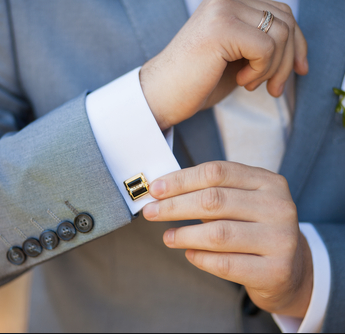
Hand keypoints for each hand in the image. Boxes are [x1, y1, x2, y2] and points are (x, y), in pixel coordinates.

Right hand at [140, 0, 308, 130]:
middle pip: (286, 21)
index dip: (298, 43)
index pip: (281, 12)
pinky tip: (241, 81)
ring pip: (280, 34)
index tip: (299, 71)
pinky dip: (261, 70)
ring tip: (249, 84)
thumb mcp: (237, 59)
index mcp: (230, 2)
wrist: (162, 95)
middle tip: (274, 89)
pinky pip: (266, 47)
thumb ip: (261, 44)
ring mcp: (223, 8)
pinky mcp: (221, 27)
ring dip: (273, 69)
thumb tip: (297, 49)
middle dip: (288, 61)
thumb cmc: (196, 81)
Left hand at [143, 162, 312, 317]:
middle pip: (214, 200)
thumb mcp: (243, 202)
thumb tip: (164, 193)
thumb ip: (212, 193)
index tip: (155, 189)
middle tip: (151, 212)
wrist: (292, 268)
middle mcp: (278, 206)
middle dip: (174, 206)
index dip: (181, 179)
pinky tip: (188, 254)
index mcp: (268, 181)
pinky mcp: (276, 271)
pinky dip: (200, 258)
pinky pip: (225, 264)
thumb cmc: (256, 228)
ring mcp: (281, 239)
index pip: (216, 172)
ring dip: (184, 234)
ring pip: (218, 233)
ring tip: (167, 237)